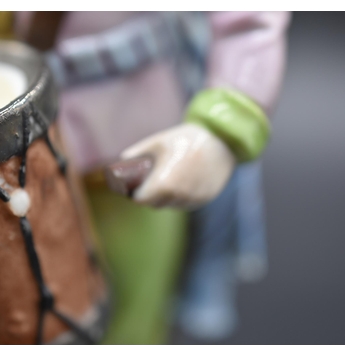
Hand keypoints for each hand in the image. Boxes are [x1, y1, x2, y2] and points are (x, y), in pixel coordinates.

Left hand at [120, 123, 235, 208]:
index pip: (140, 200)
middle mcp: (179, 196)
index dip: (135, 193)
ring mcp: (193, 200)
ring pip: (169, 205)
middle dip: (149, 194)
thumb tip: (121, 162)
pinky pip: (184, 203)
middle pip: (154, 204)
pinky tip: (180, 180)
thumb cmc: (187, 139)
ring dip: (164, 196)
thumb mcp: (158, 141)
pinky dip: (178, 196)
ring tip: (165, 178)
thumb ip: (137, 153)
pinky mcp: (204, 199)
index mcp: (165, 183)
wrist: (223, 141)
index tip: (133, 185)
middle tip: (147, 181)